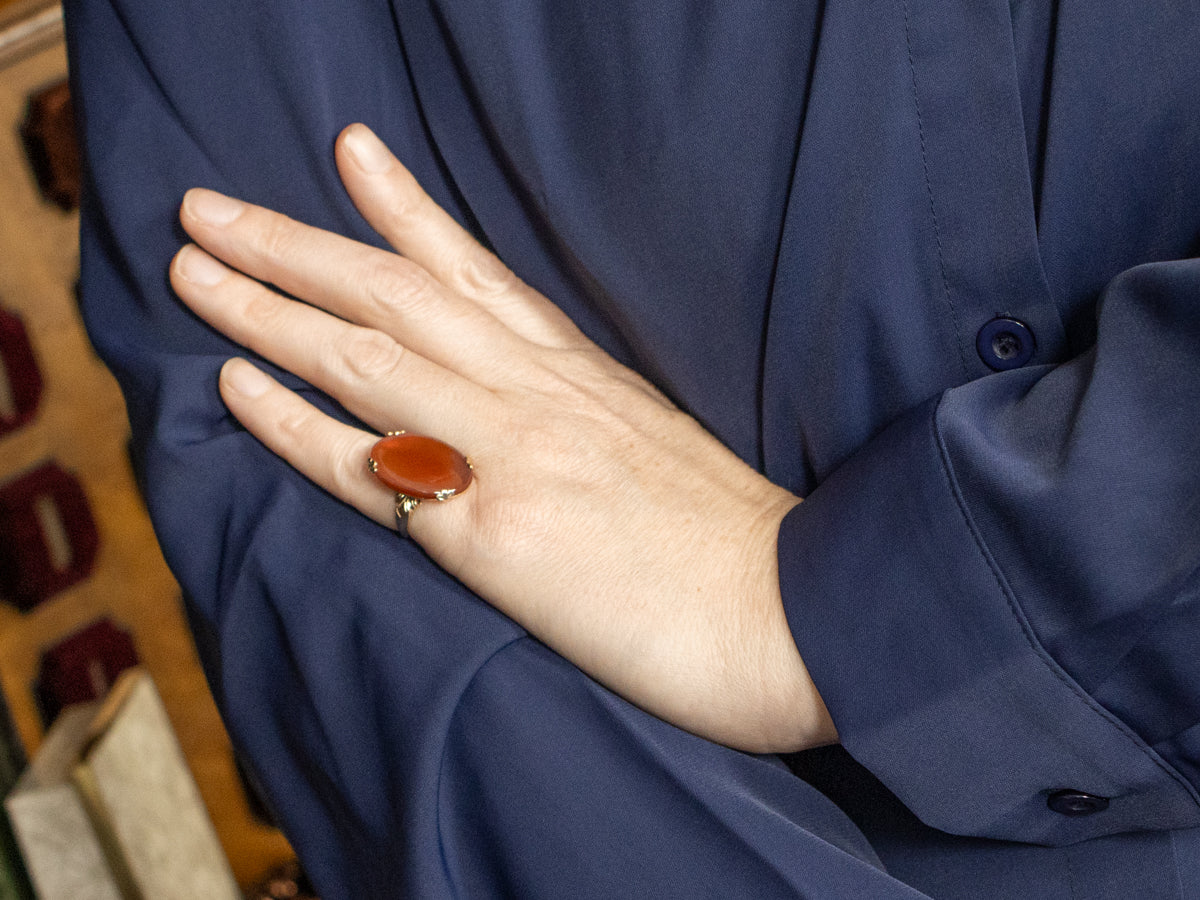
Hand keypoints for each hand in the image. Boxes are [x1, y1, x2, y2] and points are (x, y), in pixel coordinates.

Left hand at [169, 124, 834, 752]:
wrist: (787, 612)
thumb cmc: (727, 541)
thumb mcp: (654, 440)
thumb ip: (580, 409)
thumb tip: (528, 403)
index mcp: (580, 372)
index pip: (475, 269)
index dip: (404, 205)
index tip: (350, 149)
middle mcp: (538, 393)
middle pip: (397, 294)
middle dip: (296, 243)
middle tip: (210, 206)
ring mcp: (513, 454)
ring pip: (369, 357)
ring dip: (270, 307)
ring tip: (193, 268)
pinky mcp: (494, 535)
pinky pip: (373, 468)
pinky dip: (297, 421)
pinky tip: (237, 385)